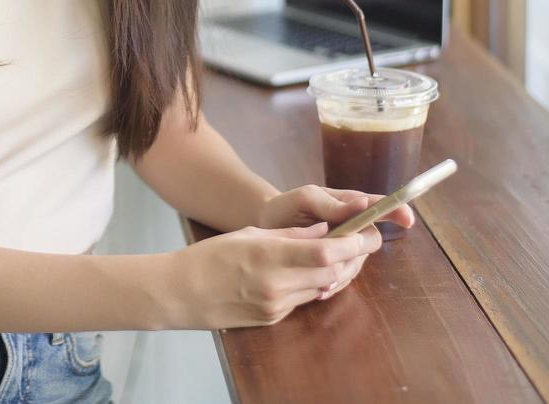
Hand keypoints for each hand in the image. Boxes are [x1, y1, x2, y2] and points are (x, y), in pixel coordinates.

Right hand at [170, 222, 382, 328]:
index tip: (366, 235)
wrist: (182, 293)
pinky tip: (303, 274)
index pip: (325, 253)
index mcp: (269, 256)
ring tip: (335, 255)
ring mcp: (276, 305)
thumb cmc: (210, 256)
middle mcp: (277, 284)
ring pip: (322, 289)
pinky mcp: (273, 319)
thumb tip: (325, 231)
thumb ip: (291, 234)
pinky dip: (311, 286)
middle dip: (350, 259)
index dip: (352, 245)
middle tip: (359, 243)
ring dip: (333, 273)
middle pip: (331, 274)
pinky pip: (303, 300)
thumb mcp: (249, 234)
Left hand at [258, 185, 413, 300]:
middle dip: (357, 253)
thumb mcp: (304, 198)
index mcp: (349, 204)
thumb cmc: (285, 207)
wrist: (265, 227)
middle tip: (338, 259)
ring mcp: (344, 247)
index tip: (407, 220)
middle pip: (371, 242)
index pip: (380, 206)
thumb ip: (331, 204)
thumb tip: (362, 205)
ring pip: (357, 263)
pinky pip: (344, 277)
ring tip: (323, 281)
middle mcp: (352, 226)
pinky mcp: (334, 265)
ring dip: (343, 273)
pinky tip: (320, 290)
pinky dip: (334, 285)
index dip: (396, 211)